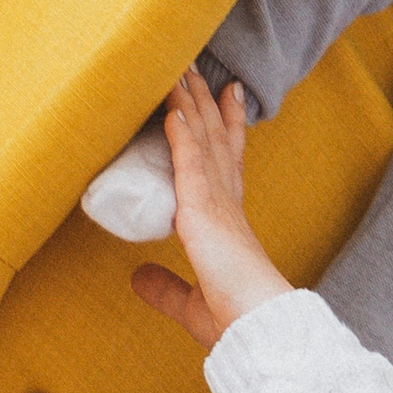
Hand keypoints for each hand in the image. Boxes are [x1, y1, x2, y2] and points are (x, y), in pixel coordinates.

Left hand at [132, 71, 292, 347]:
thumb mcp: (190, 302)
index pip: (227, 160)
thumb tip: (137, 277)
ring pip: (203, 140)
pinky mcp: (203, 210)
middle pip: (215, 138)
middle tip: (198, 66)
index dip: (228, 125)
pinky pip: (190, 162)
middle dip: (206, 101)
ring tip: (182, 68)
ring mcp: (217, 202)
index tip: (228, 94)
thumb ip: (164, 286)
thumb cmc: (234, 318)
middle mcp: (227, 201)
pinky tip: (173, 108)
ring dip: (191, 103)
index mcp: (229, 219)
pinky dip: (181, 133)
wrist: (255, 325)